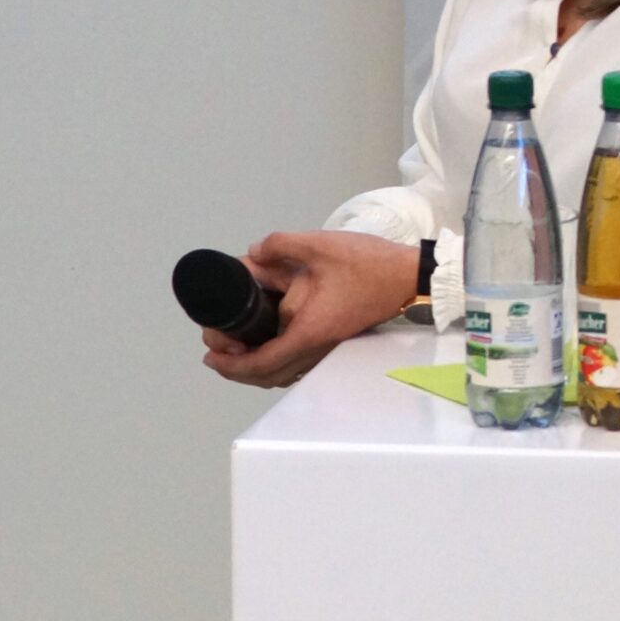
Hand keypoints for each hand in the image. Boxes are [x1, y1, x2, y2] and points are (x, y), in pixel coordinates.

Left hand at [201, 231, 421, 388]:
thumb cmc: (370, 264)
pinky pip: (297, 363)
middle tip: (216, 352)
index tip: (211, 355)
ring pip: (284, 373)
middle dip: (237, 369)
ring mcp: (328, 348)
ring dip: (256, 366)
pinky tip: (269, 339)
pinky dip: (276, 360)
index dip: (232, 364)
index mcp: (310, 331)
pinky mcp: (335, 341)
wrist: (408, 275)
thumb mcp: (321, 245)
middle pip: (269, 376)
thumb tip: (253, 252)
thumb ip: (281, 244)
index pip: (262, 362)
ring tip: (236, 349)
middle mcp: (318, 348)